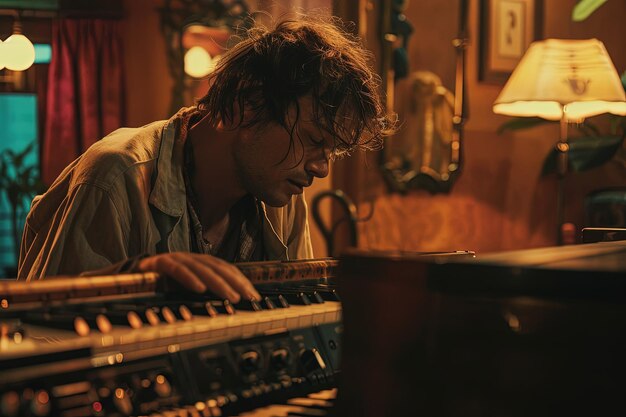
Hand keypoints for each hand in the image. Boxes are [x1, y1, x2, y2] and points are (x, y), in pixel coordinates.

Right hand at [137, 252, 259, 302]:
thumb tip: (232, 301)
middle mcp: (192, 258)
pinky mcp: (160, 263)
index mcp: (201, 262)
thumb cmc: (164, 283)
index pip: (226, 269)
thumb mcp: (189, 287)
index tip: (254, 296)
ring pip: (201, 269)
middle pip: (218, 268)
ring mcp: (176, 258)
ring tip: (231, 297)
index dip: (241, 280)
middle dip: (236, 283)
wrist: (133, 276)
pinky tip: (199, 289)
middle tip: (249, 298)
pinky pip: (177, 270)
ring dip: (218, 283)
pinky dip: (189, 279)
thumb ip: (207, 290)